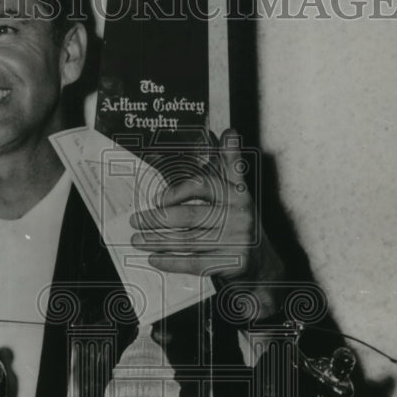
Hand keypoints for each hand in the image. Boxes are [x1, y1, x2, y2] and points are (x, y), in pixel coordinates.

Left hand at [129, 129, 259, 277]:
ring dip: (157, 241)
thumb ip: (230, 163)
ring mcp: (235, 241)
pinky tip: (154, 259)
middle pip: (190, 216)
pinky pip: (194, 263)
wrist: (261, 261)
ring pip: (188, 241)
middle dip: (157, 219)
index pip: (203, 187)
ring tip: (137, 240)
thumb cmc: (239, 221)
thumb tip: (229, 132)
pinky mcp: (230, 264)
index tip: (156, 199)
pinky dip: (171, 262)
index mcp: (236, 194)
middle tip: (135, 220)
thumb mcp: (238, 191)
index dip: (177, 192)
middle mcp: (238, 216)